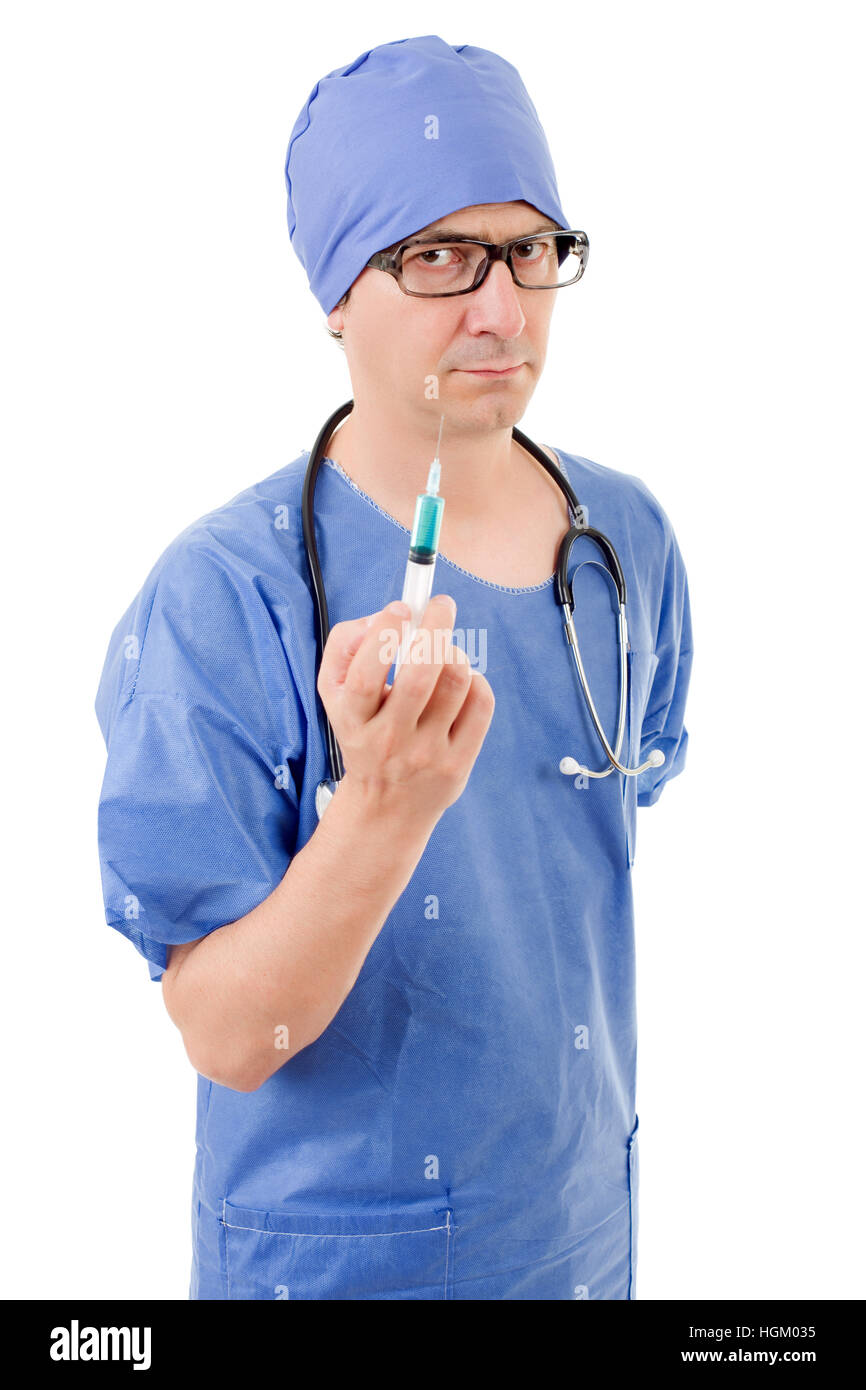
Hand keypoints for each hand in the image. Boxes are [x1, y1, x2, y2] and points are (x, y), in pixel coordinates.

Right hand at [317, 594, 494, 824]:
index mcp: (352, 720)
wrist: (386, 806)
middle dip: (436, 626)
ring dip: (455, 652)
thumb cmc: (363, 733)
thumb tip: (382, 616)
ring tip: (445, 652)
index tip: (399, 608)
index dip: (385, 633)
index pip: (367, 674)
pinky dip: (475, 679)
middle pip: (420, 674)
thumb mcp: (334, 695)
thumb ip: (344, 646)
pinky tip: (460, 682)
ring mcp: (427, 754)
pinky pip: (480, 703)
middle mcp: (389, 740)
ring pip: (456, 681)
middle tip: (441, 605)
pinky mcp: (458, 763)